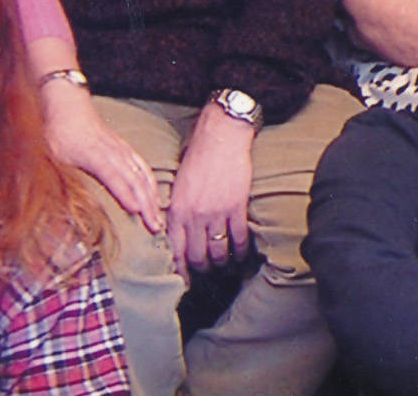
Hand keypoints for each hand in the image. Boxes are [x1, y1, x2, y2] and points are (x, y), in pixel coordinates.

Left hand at [40, 83, 163, 232]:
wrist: (68, 105)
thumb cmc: (58, 133)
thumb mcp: (52, 157)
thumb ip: (58, 179)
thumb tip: (58, 204)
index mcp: (93, 155)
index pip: (113, 176)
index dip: (125, 194)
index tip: (135, 211)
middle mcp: (112, 152)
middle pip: (134, 179)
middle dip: (146, 203)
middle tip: (154, 226)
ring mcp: (121, 149)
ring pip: (142, 174)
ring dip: (152, 197)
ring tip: (158, 217)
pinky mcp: (124, 148)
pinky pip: (143, 166)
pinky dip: (151, 183)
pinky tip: (155, 196)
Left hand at [167, 105, 255, 275]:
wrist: (221, 136)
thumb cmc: (197, 156)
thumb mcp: (177, 185)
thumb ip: (175, 210)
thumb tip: (176, 235)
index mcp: (176, 210)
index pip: (175, 251)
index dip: (180, 271)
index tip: (184, 282)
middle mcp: (194, 215)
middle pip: (197, 257)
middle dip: (202, 270)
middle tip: (206, 274)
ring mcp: (216, 212)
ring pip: (218, 252)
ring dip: (221, 263)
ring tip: (224, 266)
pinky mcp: (236, 207)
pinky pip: (239, 239)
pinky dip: (241, 251)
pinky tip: (241, 255)